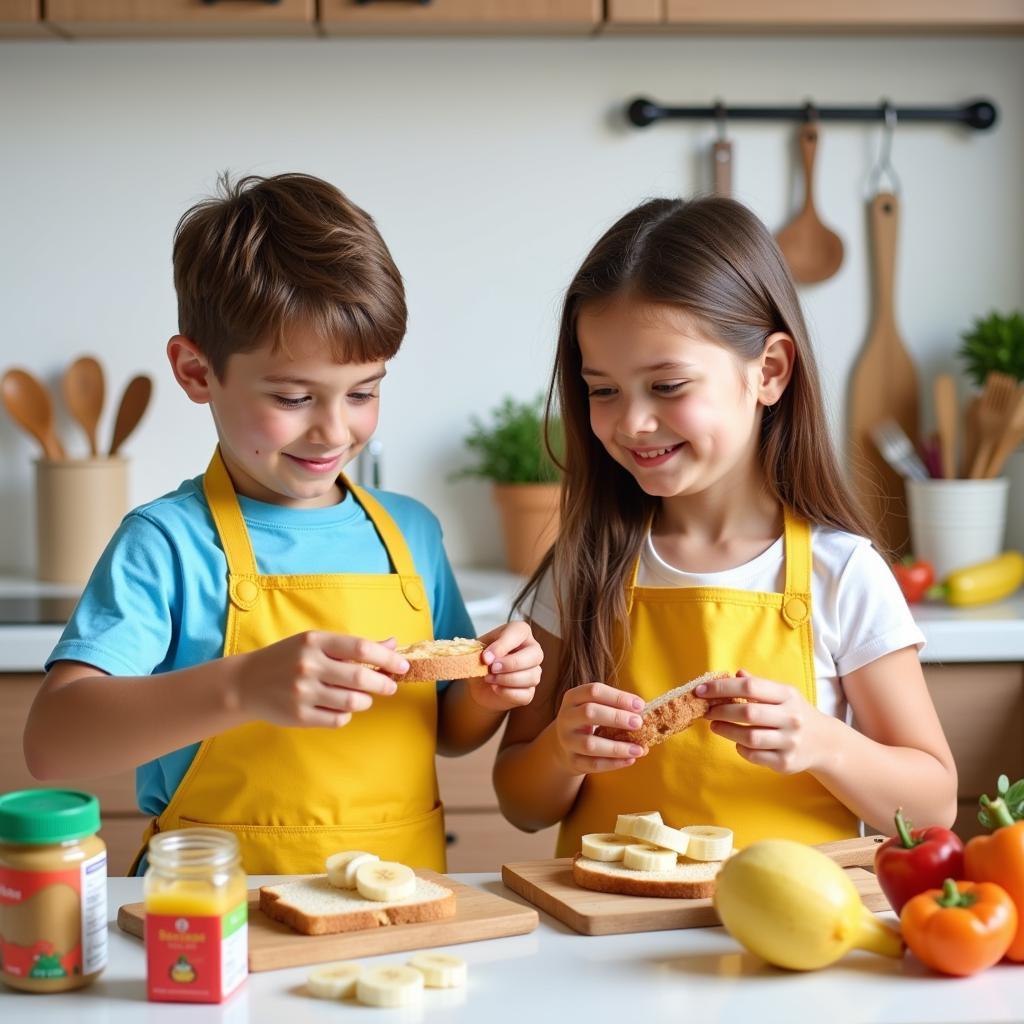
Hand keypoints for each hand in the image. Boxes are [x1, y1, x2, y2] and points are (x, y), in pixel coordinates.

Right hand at [238, 631, 406, 728]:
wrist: (246, 682)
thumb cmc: (289, 658)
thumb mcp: (317, 643)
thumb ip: (353, 646)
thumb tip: (392, 644)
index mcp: (315, 642)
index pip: (360, 648)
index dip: (387, 658)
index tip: (403, 665)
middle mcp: (308, 665)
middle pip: (360, 677)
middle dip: (383, 683)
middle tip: (390, 686)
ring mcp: (302, 692)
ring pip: (352, 702)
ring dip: (365, 701)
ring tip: (363, 697)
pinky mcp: (298, 716)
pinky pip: (337, 719)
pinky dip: (346, 715)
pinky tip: (341, 707)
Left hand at [466, 620, 542, 711]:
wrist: (479, 683)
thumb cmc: (482, 659)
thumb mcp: (477, 649)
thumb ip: (482, 650)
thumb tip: (488, 658)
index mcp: (520, 632)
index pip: (520, 632)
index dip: (503, 645)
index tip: (486, 657)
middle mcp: (532, 650)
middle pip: (535, 655)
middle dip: (512, 663)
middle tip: (492, 668)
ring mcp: (533, 672)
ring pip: (532, 676)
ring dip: (507, 679)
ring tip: (489, 678)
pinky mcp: (529, 691)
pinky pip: (525, 694)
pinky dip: (507, 692)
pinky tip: (495, 688)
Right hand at [553, 682, 647, 775]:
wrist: (565, 746)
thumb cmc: (588, 721)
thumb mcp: (595, 706)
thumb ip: (615, 706)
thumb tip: (642, 710)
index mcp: (572, 697)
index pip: (594, 691)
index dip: (618, 697)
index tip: (640, 705)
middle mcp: (566, 717)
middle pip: (589, 713)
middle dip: (617, 718)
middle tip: (638, 723)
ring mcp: (567, 740)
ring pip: (590, 744)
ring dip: (617, 747)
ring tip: (639, 749)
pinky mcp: (572, 761)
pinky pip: (593, 764)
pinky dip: (613, 763)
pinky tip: (630, 760)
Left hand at [699, 668, 828, 773]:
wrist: (825, 742)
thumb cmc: (794, 713)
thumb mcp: (782, 694)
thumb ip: (758, 685)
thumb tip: (734, 674)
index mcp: (788, 695)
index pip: (750, 687)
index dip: (722, 687)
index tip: (702, 691)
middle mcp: (791, 718)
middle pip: (747, 712)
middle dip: (721, 711)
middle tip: (707, 711)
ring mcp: (790, 742)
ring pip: (749, 737)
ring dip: (726, 730)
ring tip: (715, 726)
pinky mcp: (785, 763)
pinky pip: (754, 756)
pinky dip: (740, 748)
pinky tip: (737, 742)